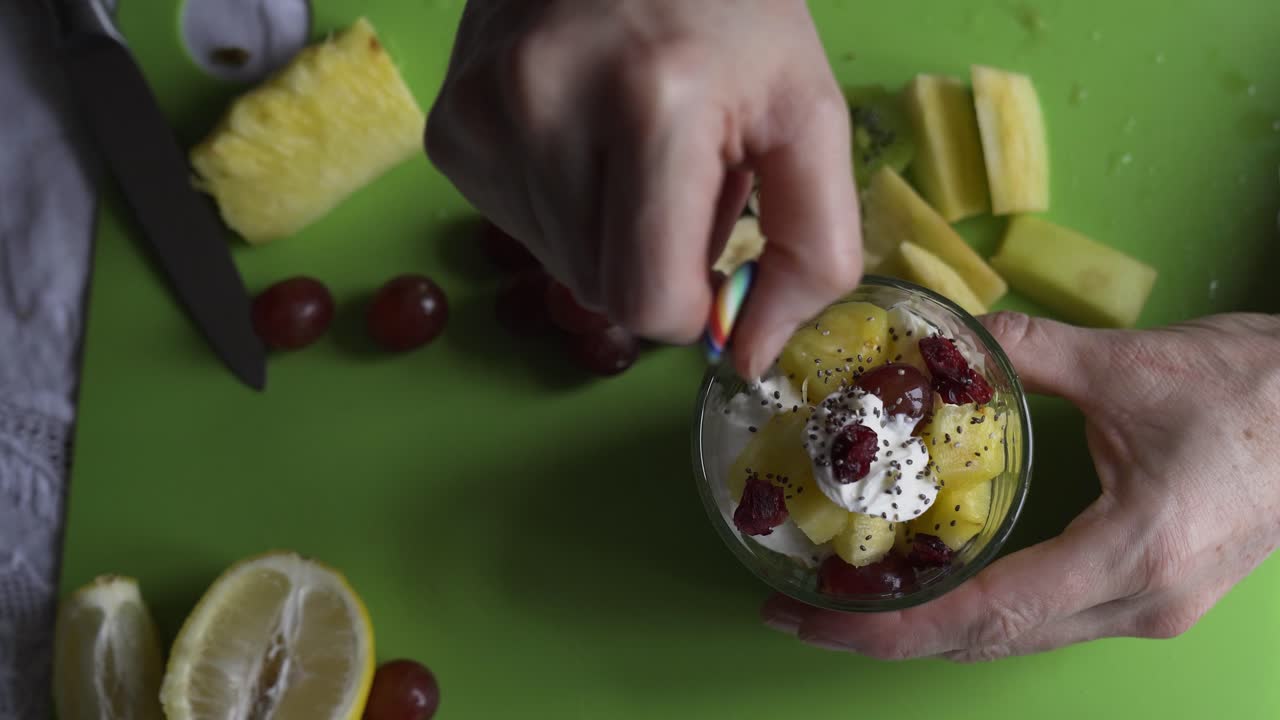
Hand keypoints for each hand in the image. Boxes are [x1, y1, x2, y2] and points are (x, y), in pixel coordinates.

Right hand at [425, 0, 862, 377]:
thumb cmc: (728, 15)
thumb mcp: (807, 115)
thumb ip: (812, 248)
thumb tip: (752, 358)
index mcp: (655, 107)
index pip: (649, 301)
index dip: (694, 304)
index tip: (716, 257)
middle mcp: (546, 108)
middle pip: (602, 291)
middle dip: (654, 261)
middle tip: (677, 176)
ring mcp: (482, 116)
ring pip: (559, 266)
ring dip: (609, 234)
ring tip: (629, 145)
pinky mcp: (449, 128)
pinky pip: (518, 228)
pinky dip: (563, 207)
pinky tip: (582, 136)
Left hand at [762, 311, 1279, 659]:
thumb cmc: (1263, 393)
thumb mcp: (1135, 367)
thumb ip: (1033, 352)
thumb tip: (954, 331)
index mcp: (1135, 555)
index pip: (985, 614)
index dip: (888, 626)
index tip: (811, 620)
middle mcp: (1138, 603)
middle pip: (988, 640)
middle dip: (885, 636)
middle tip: (798, 616)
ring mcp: (1148, 608)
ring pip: (1014, 638)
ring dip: (926, 628)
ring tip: (846, 605)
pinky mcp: (1151, 594)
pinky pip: (1043, 618)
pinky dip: (976, 610)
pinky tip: (930, 585)